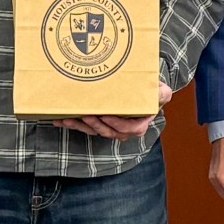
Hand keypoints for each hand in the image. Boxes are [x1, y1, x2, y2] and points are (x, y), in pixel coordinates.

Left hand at [57, 82, 171, 141]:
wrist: (139, 91)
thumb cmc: (148, 91)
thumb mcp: (159, 91)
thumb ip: (161, 93)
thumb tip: (162, 92)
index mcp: (139, 123)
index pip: (130, 128)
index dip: (117, 124)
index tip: (106, 116)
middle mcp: (124, 129)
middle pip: (109, 131)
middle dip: (94, 125)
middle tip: (85, 115)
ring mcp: (110, 127)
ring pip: (95, 131)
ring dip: (80, 126)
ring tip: (67, 119)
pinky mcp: (98, 124)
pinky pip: (86, 126)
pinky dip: (74, 123)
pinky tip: (60, 119)